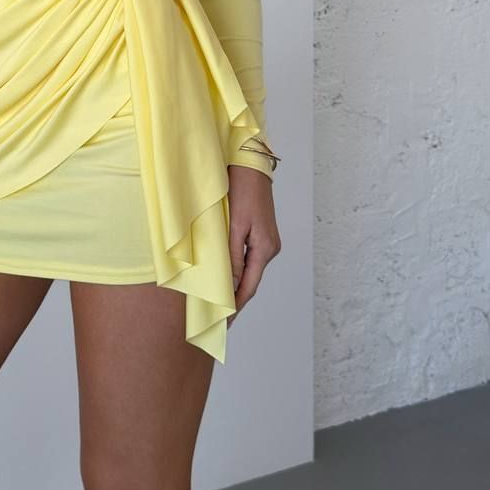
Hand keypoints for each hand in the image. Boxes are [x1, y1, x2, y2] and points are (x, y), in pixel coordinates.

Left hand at [224, 165, 279, 319]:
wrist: (250, 167)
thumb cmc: (241, 191)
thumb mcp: (234, 226)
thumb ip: (233, 256)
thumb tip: (232, 284)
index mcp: (265, 248)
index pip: (249, 286)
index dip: (236, 306)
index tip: (225, 323)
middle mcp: (271, 248)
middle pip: (251, 281)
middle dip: (236, 298)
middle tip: (219, 316)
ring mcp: (268, 242)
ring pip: (250, 270)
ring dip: (237, 284)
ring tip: (220, 299)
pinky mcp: (263, 235)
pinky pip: (250, 258)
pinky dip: (239, 269)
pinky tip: (228, 275)